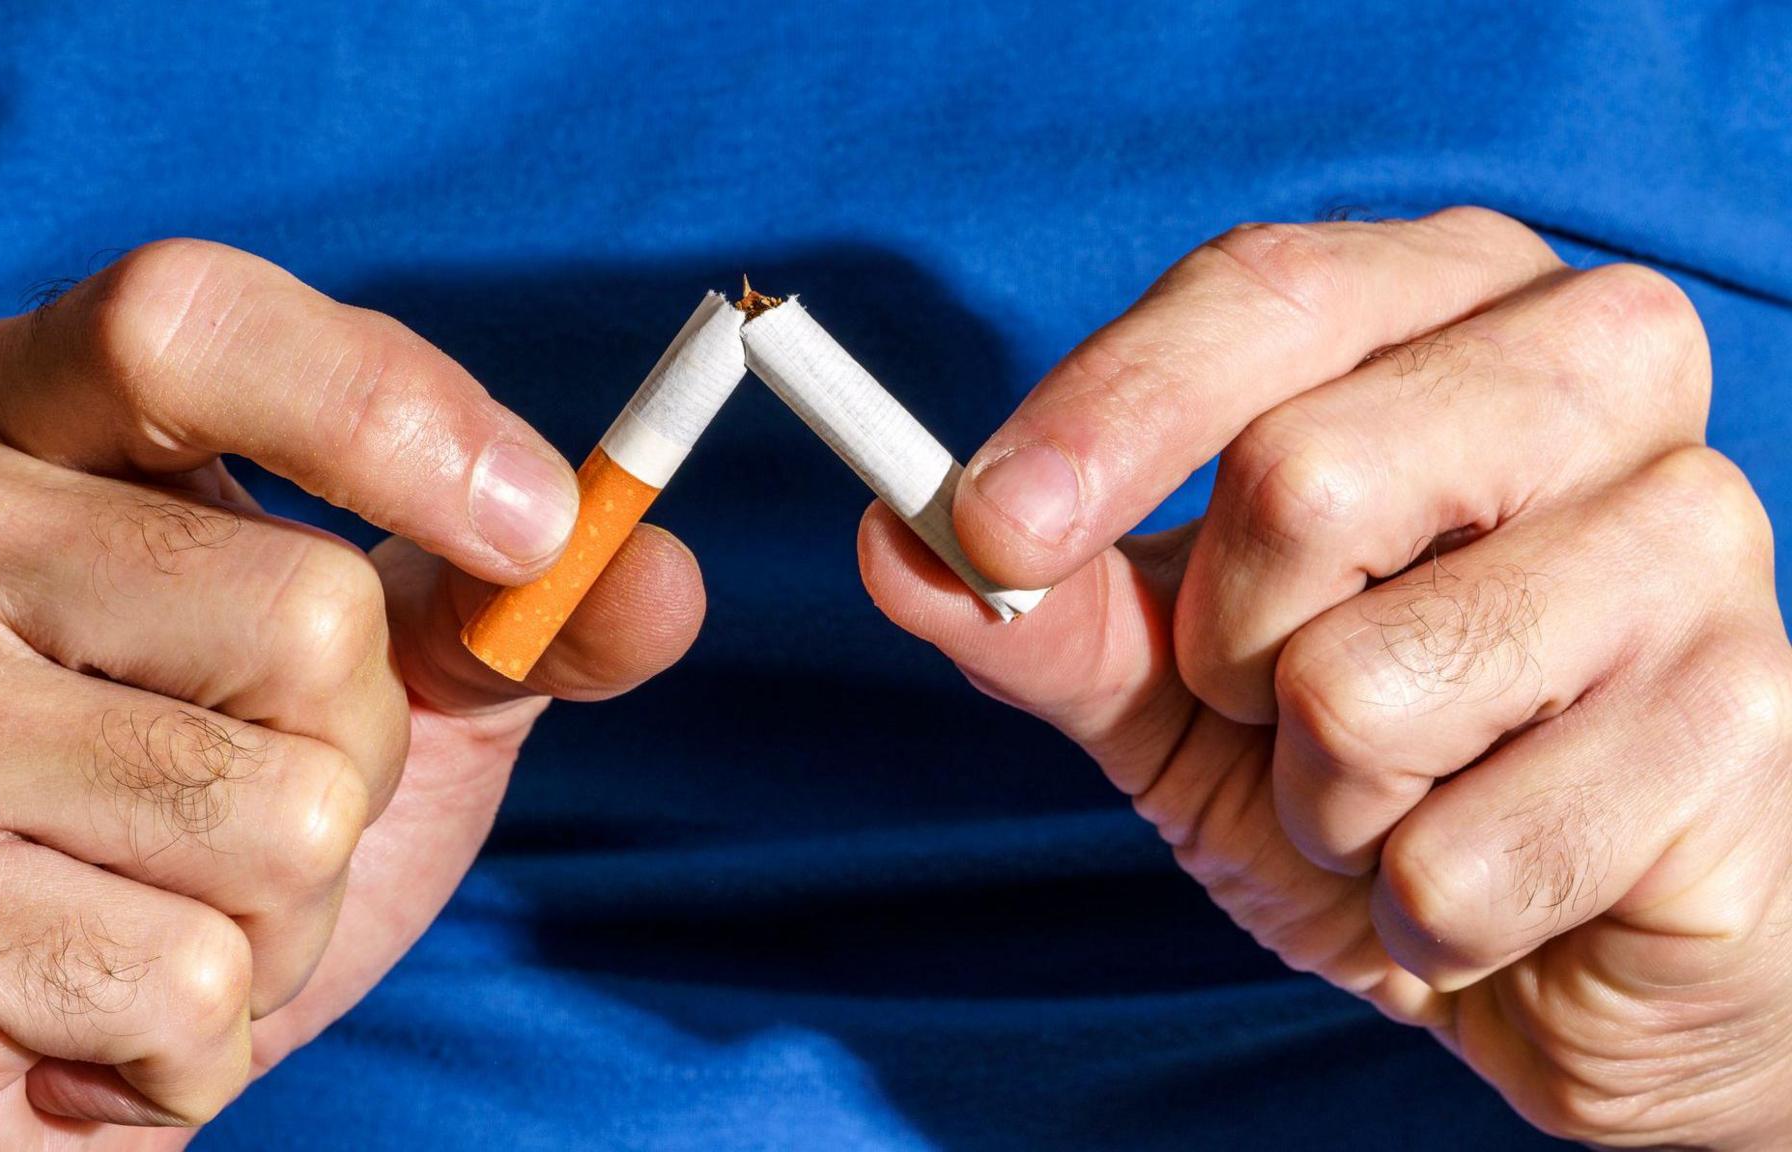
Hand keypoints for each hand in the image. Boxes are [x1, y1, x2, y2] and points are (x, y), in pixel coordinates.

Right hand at [0, 240, 701, 1147]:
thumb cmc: (205, 811)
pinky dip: (215, 1023)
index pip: (181, 320)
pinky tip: (112, 1008)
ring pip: (277, 814)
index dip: (384, 407)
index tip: (534, 520)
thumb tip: (661, 570)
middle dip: (354, 751)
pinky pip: (198, 977)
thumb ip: (522, 614)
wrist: (42, 1035)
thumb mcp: (386, 680)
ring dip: (292, 906)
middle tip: (240, 792)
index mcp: (15, 411)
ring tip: (174, 900)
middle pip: (303, 610)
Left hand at [861, 208, 1791, 1147]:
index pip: (1261, 294)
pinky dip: (1412, 909)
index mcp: (1455, 304)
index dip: (1103, 412)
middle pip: (1301, 473)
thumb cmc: (1381, 764)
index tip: (986, 526)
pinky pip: (1455, 853)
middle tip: (1283, 706)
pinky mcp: (1745, 716)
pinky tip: (1490, 879)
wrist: (1569, 934)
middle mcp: (1600, 372)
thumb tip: (893, 541)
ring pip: (1362, 684)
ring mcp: (1701, 538)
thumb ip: (1050, 612)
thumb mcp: (1180, 686)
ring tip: (1399, 798)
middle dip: (1229, 652)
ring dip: (1320, 800)